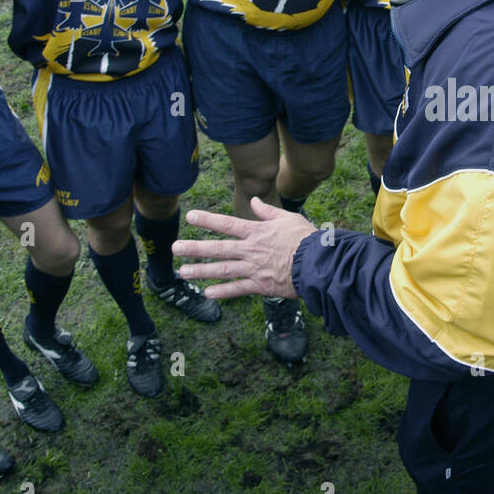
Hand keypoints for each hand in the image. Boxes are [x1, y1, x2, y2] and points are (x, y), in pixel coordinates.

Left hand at [173, 198, 315, 299]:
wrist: (318, 263)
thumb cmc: (306, 239)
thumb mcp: (288, 219)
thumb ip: (268, 211)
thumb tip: (254, 201)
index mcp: (257, 232)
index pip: (227, 224)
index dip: (207, 219)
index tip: (190, 217)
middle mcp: (250, 250)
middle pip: (218, 248)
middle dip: (195, 248)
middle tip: (175, 248)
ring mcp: (253, 268)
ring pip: (222, 270)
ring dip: (201, 271)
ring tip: (182, 272)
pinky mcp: (260, 285)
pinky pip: (237, 289)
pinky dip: (222, 292)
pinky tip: (207, 292)